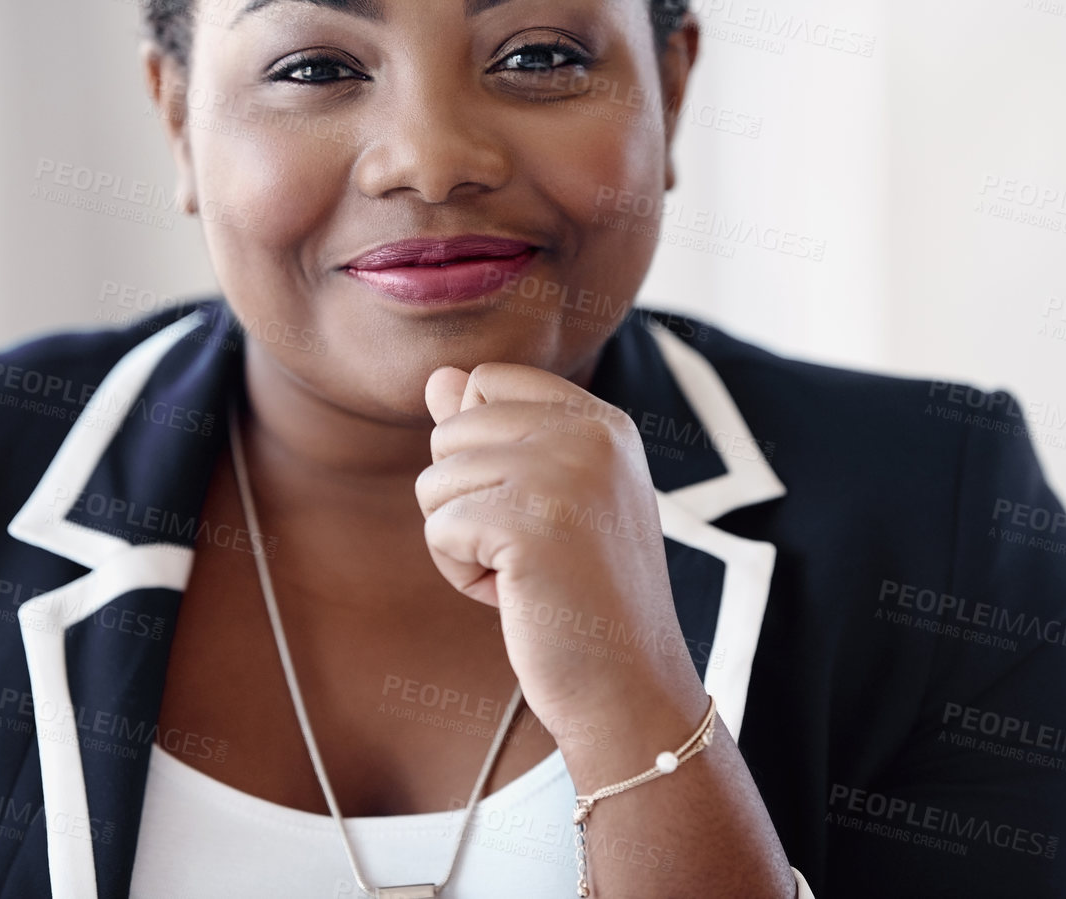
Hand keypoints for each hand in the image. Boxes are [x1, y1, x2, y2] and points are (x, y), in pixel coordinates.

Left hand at [415, 363, 704, 726]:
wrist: (629, 688)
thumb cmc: (584, 597)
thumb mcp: (548, 499)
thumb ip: (496, 432)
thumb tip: (437, 377)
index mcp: (603, 421)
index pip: (487, 381)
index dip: (480, 449)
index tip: (532, 507)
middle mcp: (589, 433)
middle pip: (451, 431)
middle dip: (465, 501)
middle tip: (530, 550)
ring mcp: (562, 474)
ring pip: (436, 481)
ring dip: (461, 542)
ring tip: (526, 574)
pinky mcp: (528, 522)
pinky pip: (438, 529)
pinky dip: (461, 574)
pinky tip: (517, 597)